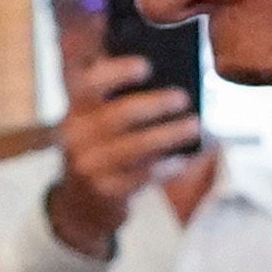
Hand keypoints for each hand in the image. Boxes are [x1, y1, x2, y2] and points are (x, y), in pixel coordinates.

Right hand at [44, 64, 197, 255]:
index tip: (146, 66)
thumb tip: (166, 79)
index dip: (117, 72)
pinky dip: (167, 165)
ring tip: (194, 125)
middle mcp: (77, 136)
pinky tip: (183, 159)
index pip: (89, 84)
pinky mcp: (106, 191)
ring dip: (169, 133)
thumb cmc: (102, 151)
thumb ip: (118, 98)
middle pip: (118, 114)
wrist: (81, 204)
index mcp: (76, 110)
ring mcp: (90, 165)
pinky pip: (143, 175)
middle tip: (183, 98)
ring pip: (135, 146)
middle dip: (155, 104)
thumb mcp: (96, 122)